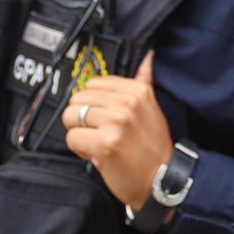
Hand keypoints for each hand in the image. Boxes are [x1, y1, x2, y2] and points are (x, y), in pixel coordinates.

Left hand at [62, 52, 173, 210]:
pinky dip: (80, 149)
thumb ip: (145, 80)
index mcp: (137, 90)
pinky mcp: (105, 144)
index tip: (105, 118)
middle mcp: (126, 103)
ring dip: (79, 134)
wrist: (162, 178)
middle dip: (82, 118)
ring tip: (97, 143)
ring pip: (71, 118)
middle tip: (100, 133)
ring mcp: (115, 123)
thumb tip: (148, 55)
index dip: (93, 103)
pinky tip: (96, 154)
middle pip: (77, 99)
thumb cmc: (153, 146)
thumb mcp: (153, 107)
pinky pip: (72, 138)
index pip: (92, 84)